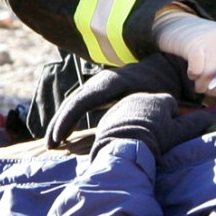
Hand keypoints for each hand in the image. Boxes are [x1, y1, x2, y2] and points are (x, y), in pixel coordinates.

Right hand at [46, 52, 197, 148]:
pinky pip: (80, 103)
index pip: (84, 100)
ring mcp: (99, 84)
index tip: (59, 138)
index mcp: (114, 82)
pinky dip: (70, 117)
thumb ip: (150, 111)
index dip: (69, 119)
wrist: (165, 69)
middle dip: (60, 122)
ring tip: (52, 143)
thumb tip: (144, 127)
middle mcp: (102, 81)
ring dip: (62, 121)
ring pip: (74, 102)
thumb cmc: (162, 87)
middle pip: (74, 101)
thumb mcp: (158, 98)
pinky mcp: (100, 91)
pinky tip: (63, 134)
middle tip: (50, 145)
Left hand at [90, 92, 215, 162]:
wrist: (122, 149)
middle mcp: (141, 96)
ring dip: (140, 122)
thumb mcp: (178, 134)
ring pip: (137, 112)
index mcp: (159, 99)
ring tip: (139, 140)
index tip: (167, 135)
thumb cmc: (154, 140)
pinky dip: (125, 126)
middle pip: (153, 108)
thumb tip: (211, 117)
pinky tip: (126, 140)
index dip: (172, 121)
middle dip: (155, 120)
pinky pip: (121, 118)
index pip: (171, 106)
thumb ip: (194, 123)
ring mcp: (123, 104)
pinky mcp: (109, 115)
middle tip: (154, 139)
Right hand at [153, 10, 215, 95]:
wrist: (181, 26)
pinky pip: (196, 72)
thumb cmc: (211, 43)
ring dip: (202, 84)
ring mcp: (210, 42)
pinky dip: (193, 74)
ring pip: (209, 79)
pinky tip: (193, 68)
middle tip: (211, 81)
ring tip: (200, 76)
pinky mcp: (192, 46)